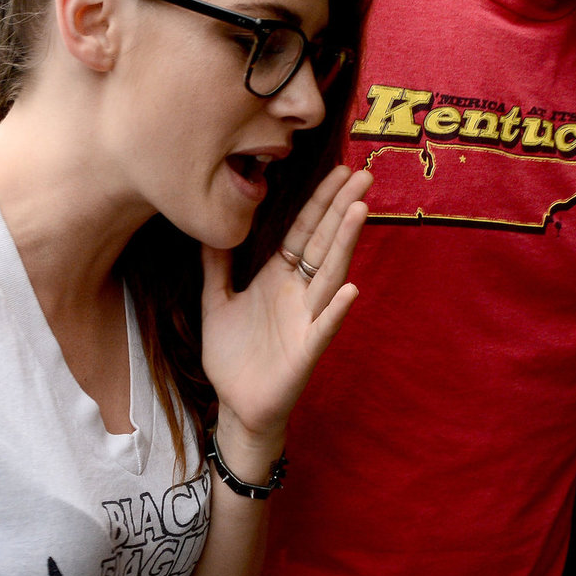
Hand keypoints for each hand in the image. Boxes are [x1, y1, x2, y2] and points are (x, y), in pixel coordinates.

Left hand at [200, 166, 371, 458]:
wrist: (235, 405)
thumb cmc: (233, 356)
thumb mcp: (217, 303)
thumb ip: (216, 267)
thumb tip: (212, 228)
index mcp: (277, 279)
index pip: (304, 232)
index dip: (320, 202)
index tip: (340, 171)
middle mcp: (298, 294)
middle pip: (323, 243)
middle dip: (341, 208)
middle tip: (363, 174)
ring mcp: (306, 321)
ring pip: (329, 276)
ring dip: (344, 244)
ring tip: (360, 211)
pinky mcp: (306, 351)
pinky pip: (323, 328)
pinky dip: (336, 310)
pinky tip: (351, 291)